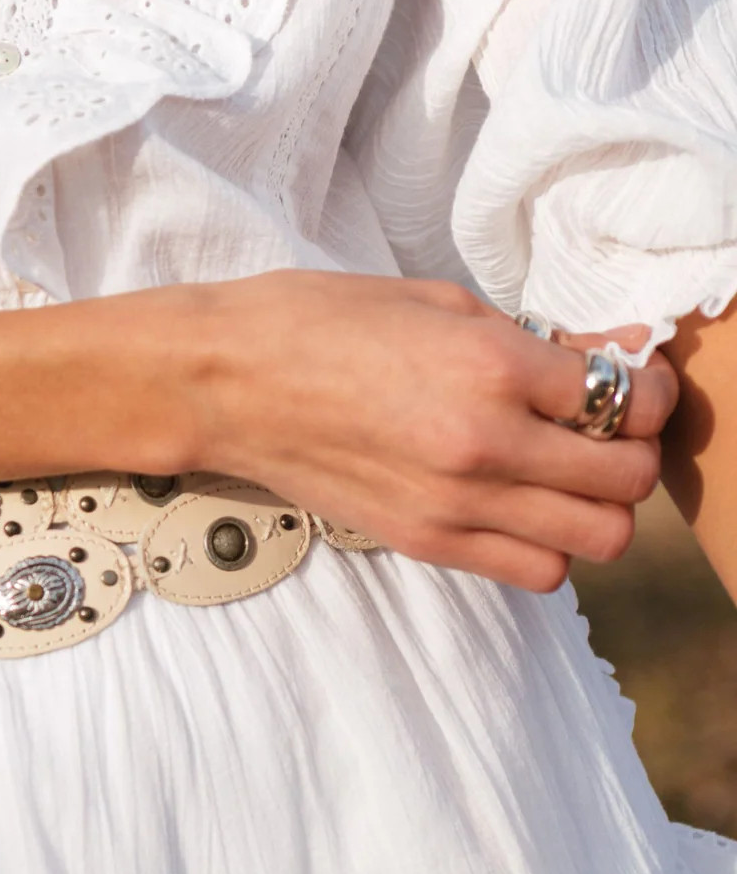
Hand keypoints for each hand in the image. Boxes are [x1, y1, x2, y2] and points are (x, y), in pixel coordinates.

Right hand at [194, 273, 678, 593]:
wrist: (225, 382)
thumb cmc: (318, 322)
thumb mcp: (438, 301)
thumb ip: (532, 339)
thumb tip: (610, 361)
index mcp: (492, 366)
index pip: (629, 402)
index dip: (648, 392)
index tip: (632, 382)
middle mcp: (485, 444)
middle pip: (626, 481)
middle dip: (632, 450)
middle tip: (605, 427)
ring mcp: (455, 504)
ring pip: (596, 541)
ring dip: (598, 507)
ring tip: (567, 473)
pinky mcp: (426, 543)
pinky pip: (537, 572)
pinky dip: (550, 546)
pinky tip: (522, 505)